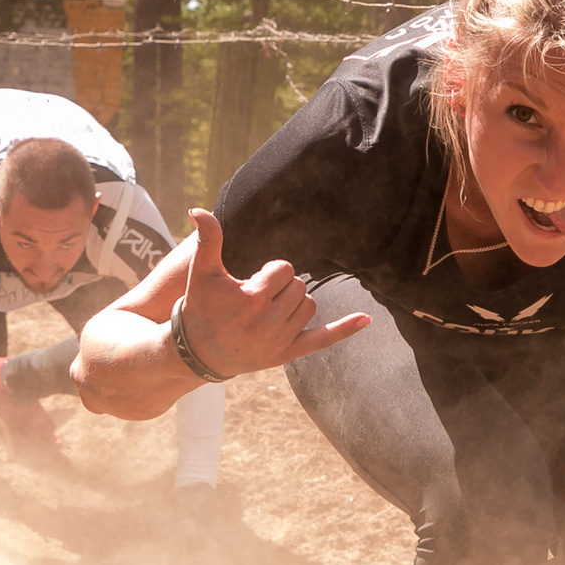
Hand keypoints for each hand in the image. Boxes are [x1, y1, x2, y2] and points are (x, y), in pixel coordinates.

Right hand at [177, 208, 369, 377]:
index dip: (269, 273)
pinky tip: (366, 319)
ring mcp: (280, 339)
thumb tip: (198, 210)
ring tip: (267, 311)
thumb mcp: (202, 272)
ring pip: (310, 305)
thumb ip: (208, 240)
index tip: (251, 284)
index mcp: (253, 297)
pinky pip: (323, 339)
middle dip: (280, 288)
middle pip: (299, 286)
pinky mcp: (287, 353)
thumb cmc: (201, 306)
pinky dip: (345, 329)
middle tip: (256, 300)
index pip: (285, 268)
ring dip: (293, 303)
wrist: (198, 351)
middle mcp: (269, 320)